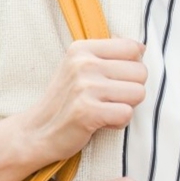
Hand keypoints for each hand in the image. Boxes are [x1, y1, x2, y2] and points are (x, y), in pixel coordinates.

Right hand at [19, 38, 147, 164]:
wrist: (36, 132)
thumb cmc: (66, 100)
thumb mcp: (79, 67)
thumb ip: (108, 55)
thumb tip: (142, 48)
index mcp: (82, 49)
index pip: (133, 48)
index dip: (132, 67)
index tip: (113, 79)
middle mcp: (83, 64)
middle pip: (141, 72)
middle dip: (131, 89)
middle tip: (107, 99)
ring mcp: (84, 87)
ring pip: (138, 93)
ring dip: (126, 106)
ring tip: (104, 109)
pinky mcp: (87, 112)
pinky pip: (127, 114)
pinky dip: (118, 123)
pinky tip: (101, 122)